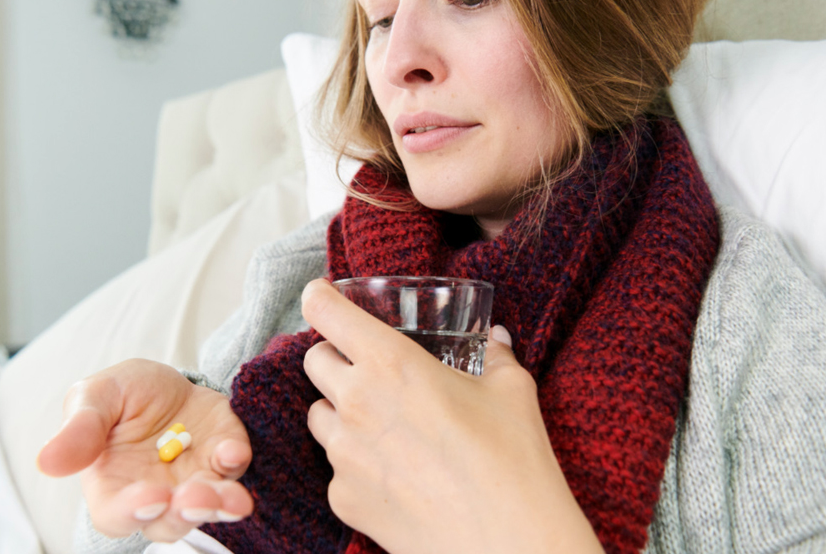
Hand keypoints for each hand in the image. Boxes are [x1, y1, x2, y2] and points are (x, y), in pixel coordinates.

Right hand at [36, 358, 253, 541]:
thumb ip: (79, 429)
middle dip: (184, 513)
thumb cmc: (121, 396)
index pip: (118, 516)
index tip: (150, 496)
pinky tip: (232, 449)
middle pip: (170, 522)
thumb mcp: (94, 398)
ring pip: (210, 506)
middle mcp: (159, 494)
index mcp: (114, 487)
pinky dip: (235, 460)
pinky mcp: (225, 456)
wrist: (166, 378)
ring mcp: (196, 479)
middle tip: (192, 498)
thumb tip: (46, 462)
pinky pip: (235, 468)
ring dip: (220, 502)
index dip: (132, 512)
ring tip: (229, 496)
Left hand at [301, 279, 603, 553]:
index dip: (320, 298)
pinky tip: (396, 474)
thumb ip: (495, 356)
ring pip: (318, 416)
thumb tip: (495, 339)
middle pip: (313, 361)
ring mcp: (343, 454)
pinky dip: (355, 465)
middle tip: (366, 368)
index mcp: (391, 362)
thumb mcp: (511, 392)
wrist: (507, 544)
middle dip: (334, 358)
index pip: (325, 312)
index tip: (322, 296)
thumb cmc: (512, 461)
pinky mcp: (342, 498)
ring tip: (384, 425)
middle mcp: (356, 402)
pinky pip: (335, 469)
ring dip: (340, 412)